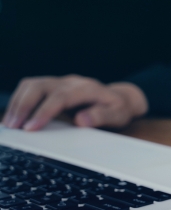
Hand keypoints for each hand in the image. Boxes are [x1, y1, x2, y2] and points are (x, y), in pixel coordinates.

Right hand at [3, 75, 147, 130]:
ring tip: (9, 124)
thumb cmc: (118, 109)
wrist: (120, 99)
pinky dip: (19, 100)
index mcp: (87, 88)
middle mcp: (71, 82)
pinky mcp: (53, 86)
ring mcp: (61, 82)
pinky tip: (13, 117)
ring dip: (18, 103)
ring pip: (32, 84)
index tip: (30, 128)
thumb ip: (102, 117)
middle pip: (40, 86)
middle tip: (12, 127)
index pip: (60, 97)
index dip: (44, 111)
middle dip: (24, 105)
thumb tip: (81, 120)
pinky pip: (31, 88)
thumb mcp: (118, 115)